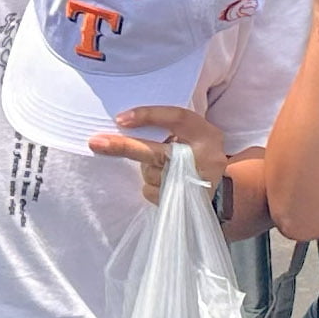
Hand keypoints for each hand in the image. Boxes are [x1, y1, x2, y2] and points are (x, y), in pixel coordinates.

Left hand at [89, 104, 228, 204]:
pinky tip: (165, 186)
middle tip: (96, 142)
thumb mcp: (193, 137)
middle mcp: (205, 157)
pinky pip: (150, 190)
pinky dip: (151, 187)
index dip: (149, 116)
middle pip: (156, 151)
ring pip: (150, 172)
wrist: (221, 195)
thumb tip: (125, 125)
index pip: (178, 118)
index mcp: (207, 135)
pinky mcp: (183, 201)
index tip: (120, 119)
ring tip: (164, 170)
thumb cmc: (198, 157)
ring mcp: (194, 182)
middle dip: (124, 147)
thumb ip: (171, 130)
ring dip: (147, 170)